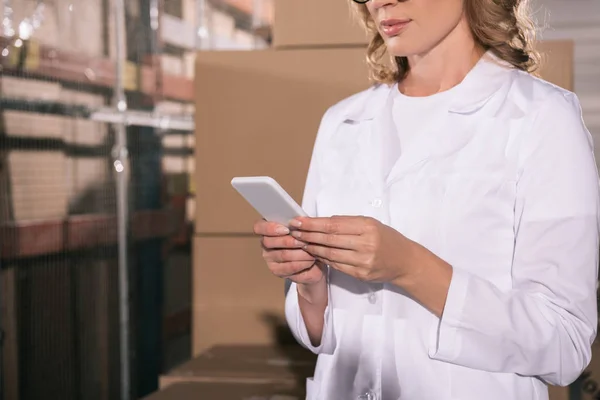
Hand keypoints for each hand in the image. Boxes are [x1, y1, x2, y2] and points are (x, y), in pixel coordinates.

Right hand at [253, 219, 324, 284]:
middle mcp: (265, 243)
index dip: (270, 228)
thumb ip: (298, 220)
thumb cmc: (307, 238)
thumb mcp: (304, 226)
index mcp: (268, 228)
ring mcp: (269, 258)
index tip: (286, 229)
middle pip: (269, 242)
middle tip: (304, 242)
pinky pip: (289, 267)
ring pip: (283, 255)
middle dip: (290, 242)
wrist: (316, 259)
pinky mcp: (277, 271)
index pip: (259, 227)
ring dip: (300, 253)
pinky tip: (310, 260)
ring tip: (312, 251)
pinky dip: (302, 263)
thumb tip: (299, 217)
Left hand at [289, 215, 417, 283]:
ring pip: (330, 254)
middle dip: (308, 235)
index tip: (298, 221)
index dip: (313, 224)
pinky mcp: (361, 275)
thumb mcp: (370, 223)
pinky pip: (336, 266)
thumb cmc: (385, 238)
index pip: (333, 225)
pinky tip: (314, 253)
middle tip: (293, 232)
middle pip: (329, 240)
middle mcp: (366, 244)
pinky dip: (323, 259)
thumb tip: (321, 222)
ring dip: (312, 248)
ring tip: (300, 242)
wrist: (404, 261)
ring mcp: (363, 261)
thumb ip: (347, 223)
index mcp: (368, 227)